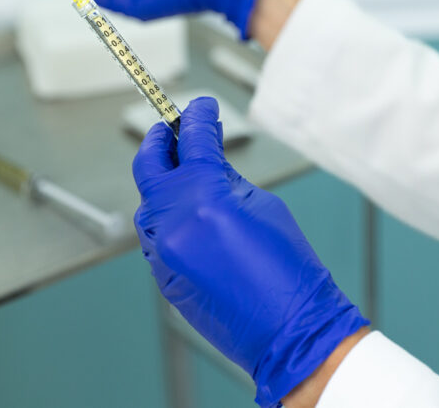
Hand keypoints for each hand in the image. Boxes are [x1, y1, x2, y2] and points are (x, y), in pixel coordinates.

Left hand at [132, 97, 368, 406]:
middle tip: (172, 128)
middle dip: (159, 141)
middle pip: (150, 166)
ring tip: (181, 168)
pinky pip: (154, 236)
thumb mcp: (263, 206)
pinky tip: (186, 212)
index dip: (197, 117)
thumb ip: (226, 179)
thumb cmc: (289, 270)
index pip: (191, 141)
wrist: (290, 331)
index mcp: (204, 199)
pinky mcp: (163, 276)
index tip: (202, 107)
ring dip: (161, 181)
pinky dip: (166, 218)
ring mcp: (163, 253)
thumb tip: (206, 159)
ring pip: (148, 203)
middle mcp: (174, 224)